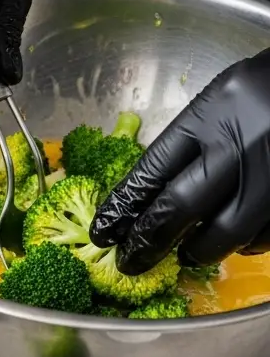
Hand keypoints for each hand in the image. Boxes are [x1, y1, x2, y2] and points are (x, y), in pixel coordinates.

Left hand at [90, 49, 269, 272]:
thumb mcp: (225, 96)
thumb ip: (193, 139)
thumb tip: (152, 195)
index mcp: (214, 113)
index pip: (152, 170)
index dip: (123, 207)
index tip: (103, 230)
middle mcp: (243, 145)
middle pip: (178, 207)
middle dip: (147, 241)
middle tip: (129, 261)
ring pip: (225, 232)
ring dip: (198, 250)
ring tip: (185, 256)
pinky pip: (265, 236)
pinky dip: (245, 244)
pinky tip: (234, 242)